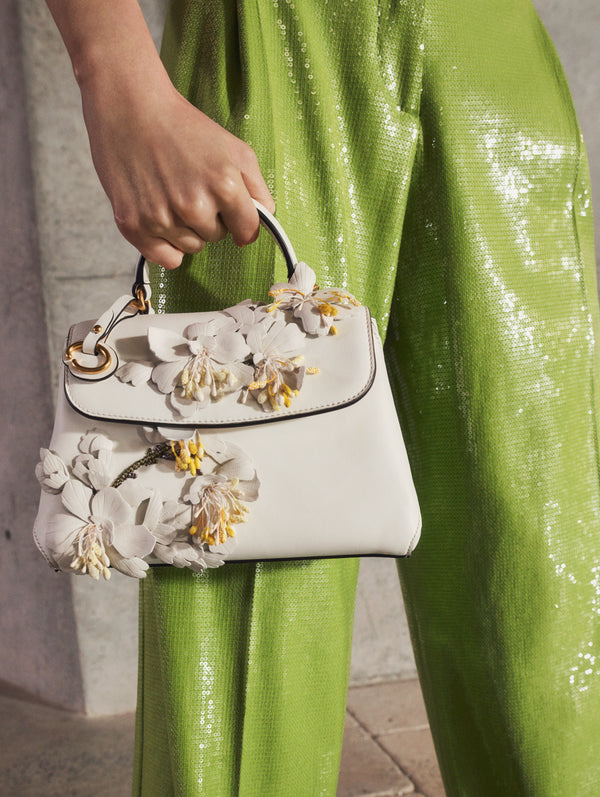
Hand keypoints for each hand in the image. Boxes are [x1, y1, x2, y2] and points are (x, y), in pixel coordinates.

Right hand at [80, 76, 274, 268]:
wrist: (129, 108)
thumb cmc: (182, 126)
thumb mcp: (234, 148)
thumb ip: (258, 188)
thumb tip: (262, 222)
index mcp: (224, 186)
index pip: (247, 231)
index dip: (239, 221)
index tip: (228, 209)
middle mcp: (194, 206)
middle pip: (216, 238)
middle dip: (209, 218)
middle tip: (189, 186)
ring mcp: (162, 218)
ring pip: (191, 248)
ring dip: (186, 230)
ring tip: (170, 194)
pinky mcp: (134, 226)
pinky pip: (166, 259)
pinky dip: (166, 246)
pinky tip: (159, 217)